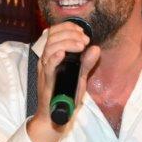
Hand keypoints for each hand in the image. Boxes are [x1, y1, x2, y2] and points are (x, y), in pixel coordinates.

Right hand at [27, 22, 100, 141]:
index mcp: (52, 55)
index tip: (83, 32)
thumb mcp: (79, 76)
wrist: (56, 115)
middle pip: (52, 36)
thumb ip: (87, 63)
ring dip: (67, 43)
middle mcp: (46, 59)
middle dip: (71, 34)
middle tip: (85, 40)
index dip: (68, 27)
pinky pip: (48, 66)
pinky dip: (54, 57)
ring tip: (80, 46)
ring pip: (50, 48)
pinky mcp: (46, 80)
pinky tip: (62, 53)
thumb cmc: (65, 94)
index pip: (55, 32)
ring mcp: (45, 69)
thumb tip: (96, 48)